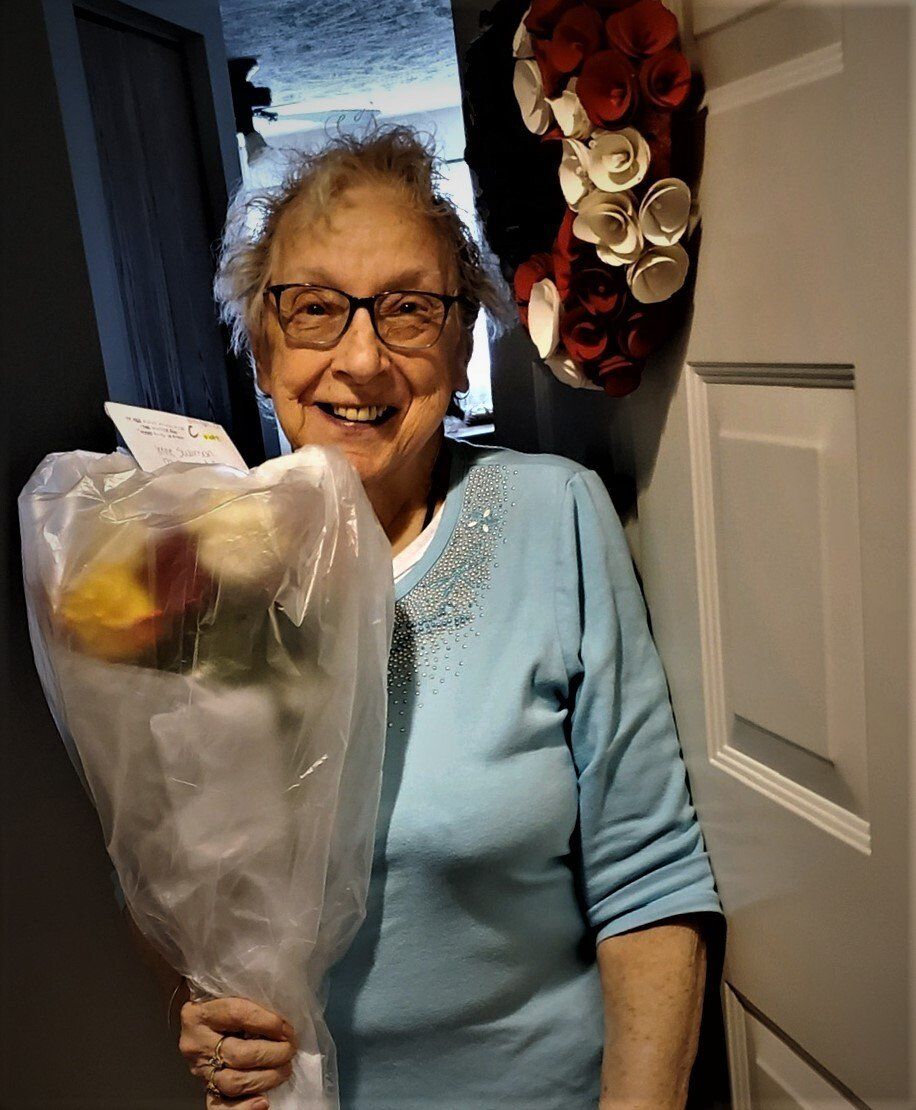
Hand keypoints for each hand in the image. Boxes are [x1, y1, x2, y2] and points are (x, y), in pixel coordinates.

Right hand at [178, 995, 297, 1108]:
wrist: (201, 1024)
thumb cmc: (222, 1006)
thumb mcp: (230, 994)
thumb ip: (248, 1000)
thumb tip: (282, 1017)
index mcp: (199, 1014)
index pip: (237, 1014)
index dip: (267, 1022)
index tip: (287, 1028)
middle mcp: (196, 1043)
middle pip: (238, 1053)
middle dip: (272, 1053)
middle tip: (290, 1048)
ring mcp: (200, 1069)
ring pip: (234, 1081)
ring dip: (266, 1078)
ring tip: (284, 1069)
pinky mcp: (206, 1089)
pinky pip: (221, 1107)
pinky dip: (244, 1107)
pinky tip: (263, 1101)